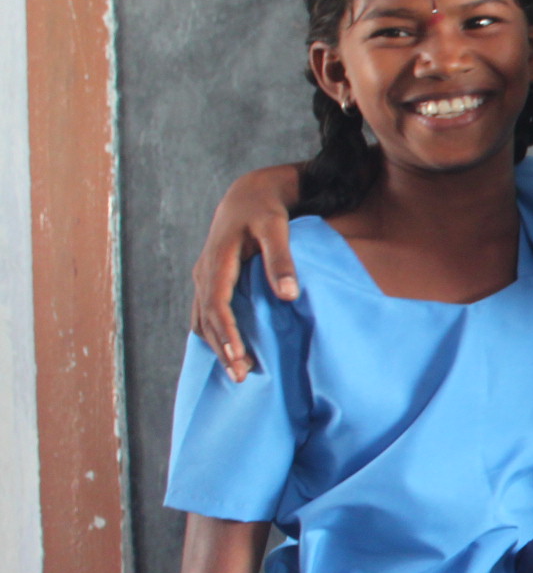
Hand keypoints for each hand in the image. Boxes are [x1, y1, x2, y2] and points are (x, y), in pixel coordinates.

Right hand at [189, 166, 303, 381]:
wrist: (248, 194)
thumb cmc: (265, 210)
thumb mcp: (276, 228)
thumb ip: (281, 260)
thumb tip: (289, 295)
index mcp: (217, 260)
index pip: (217, 304)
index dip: (226, 332)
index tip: (238, 357)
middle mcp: (204, 271)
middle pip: (206, 318)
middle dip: (221, 348)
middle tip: (240, 377)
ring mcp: (204, 276)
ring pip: (202, 318)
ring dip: (216, 345)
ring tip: (237, 371)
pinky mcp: (210, 280)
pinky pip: (205, 312)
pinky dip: (213, 333)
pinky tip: (228, 350)